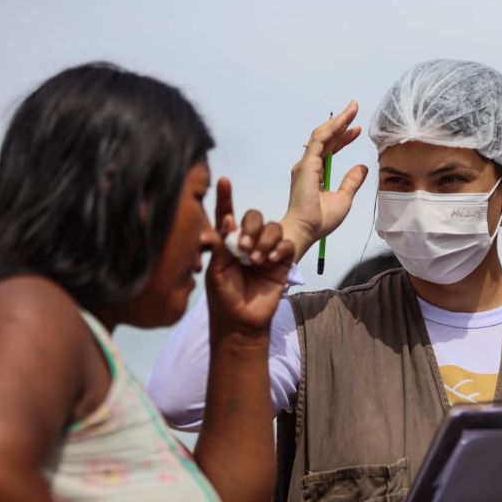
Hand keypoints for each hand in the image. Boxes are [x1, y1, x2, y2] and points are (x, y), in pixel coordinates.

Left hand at [206, 177, 294, 333]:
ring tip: (255, 259)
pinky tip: (270, 260)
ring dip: (264, 239)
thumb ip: (221, 245)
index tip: (223, 181)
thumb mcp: (216, 270)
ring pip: (272, 228)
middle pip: (254, 217)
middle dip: (250, 226)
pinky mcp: (281, 262)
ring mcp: (265, 250)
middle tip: (243, 246)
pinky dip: (279, 249)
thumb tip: (228, 218)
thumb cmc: (223, 296)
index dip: (225, 197)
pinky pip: (286, 245)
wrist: (241, 320)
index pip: (226, 214)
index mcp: (227, 241)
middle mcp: (247, 241)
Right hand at [279, 101, 368, 261]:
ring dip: (337, 122)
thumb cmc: (320, 220)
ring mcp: (305, 165)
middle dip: (341, 123)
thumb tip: (362, 167)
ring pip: (322, 136)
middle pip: (326, 139)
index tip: (357, 130)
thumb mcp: (344, 198)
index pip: (330, 150)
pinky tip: (343, 122)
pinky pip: (319, 141)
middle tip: (355, 109)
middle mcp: (308, 167)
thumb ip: (351, 181)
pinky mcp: (306, 165)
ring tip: (352, 110)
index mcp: (315, 174)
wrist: (307, 230)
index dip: (344, 139)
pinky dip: (331, 130)